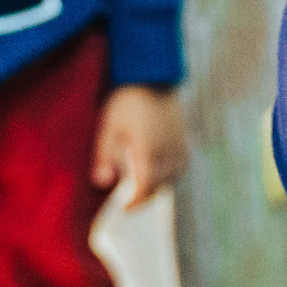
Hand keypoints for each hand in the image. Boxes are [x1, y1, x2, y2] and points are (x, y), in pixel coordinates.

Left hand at [91, 85, 187, 206]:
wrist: (152, 76)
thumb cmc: (126, 101)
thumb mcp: (109, 127)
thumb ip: (104, 156)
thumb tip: (103, 183)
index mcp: (149, 150)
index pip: (146, 187)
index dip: (135, 202)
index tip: (124, 210)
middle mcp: (168, 151)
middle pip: (160, 186)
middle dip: (145, 197)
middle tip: (129, 202)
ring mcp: (179, 146)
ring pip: (173, 177)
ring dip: (158, 186)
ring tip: (142, 188)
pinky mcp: (184, 140)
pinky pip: (180, 166)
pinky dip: (169, 174)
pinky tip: (158, 172)